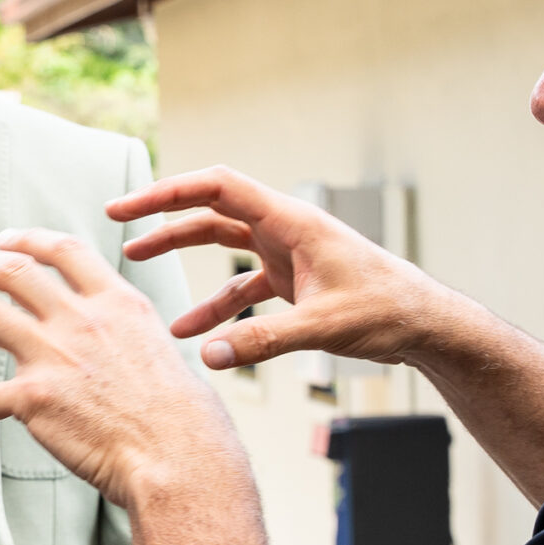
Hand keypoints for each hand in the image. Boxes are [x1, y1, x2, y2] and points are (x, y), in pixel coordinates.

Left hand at [0, 229, 244, 510]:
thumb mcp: (163, 353)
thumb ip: (130, 338)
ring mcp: (54, 354)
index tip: (3, 241)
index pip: (64, 251)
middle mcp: (82, 318)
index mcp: (118, 303)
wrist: (178, 459)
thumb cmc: (185, 424)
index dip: (26, 240)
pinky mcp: (33, 397)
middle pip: (11, 270)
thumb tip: (121, 348)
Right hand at [111, 167, 455, 370]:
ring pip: (221, 245)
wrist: (425, 324)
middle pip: (210, 211)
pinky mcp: (293, 281)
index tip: (126, 207)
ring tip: (135, 268)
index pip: (217, 188)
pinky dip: (215, 306)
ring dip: (181, 255)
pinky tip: (194, 334)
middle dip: (163, 218)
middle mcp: (285, 229)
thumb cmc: (387, 311)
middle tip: (118, 225)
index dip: (167, 193)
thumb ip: (263, 341)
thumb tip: (208, 356)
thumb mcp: (323, 326)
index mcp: (291, 221)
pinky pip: (241, 287)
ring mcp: (288, 254)